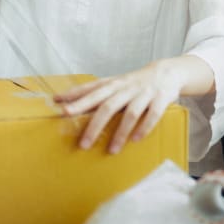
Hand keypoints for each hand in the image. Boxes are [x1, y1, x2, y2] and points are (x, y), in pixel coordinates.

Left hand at [54, 60, 187, 153]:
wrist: (166, 72)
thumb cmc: (133, 82)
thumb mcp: (114, 83)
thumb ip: (94, 91)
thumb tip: (67, 101)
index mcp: (113, 84)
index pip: (90, 90)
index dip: (75, 96)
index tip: (58, 105)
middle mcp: (126, 88)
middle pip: (107, 106)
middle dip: (94, 124)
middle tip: (83, 144)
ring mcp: (143, 93)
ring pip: (130, 113)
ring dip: (120, 133)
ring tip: (111, 151)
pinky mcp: (160, 99)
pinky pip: (152, 115)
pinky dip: (144, 128)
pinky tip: (136, 140)